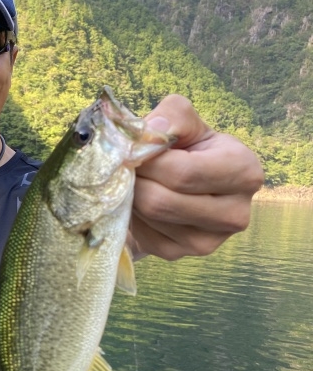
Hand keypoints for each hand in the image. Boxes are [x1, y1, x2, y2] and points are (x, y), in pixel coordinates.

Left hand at [130, 95, 263, 260]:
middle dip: (134, 179)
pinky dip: (133, 214)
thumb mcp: (187, 121)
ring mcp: (207, 242)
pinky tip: (141, 200)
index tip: (132, 148)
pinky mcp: (179, 254)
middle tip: (126, 164)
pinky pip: (142, 235)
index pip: (183, 172)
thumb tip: (151, 132)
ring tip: (138, 179)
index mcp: (244, 173)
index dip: (148, 159)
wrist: (188, 181)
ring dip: (131, 195)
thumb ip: (172, 116)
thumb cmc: (190, 147)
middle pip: (160, 201)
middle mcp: (234, 215)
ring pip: (148, 217)